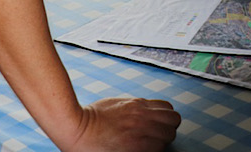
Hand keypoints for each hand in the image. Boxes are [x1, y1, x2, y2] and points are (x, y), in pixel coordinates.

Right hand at [64, 98, 179, 151]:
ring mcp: (141, 135)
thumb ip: (134, 107)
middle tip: (155, 136)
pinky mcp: (137, 150)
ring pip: (167, 138)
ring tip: (146, 145)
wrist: (77, 129)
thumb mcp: (116, 104)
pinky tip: (140, 150)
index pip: (169, 109)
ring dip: (160, 142)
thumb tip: (145, 111)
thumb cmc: (91, 118)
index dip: (165, 118)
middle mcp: (144, 118)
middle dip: (167, 130)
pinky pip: (156, 150)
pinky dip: (151, 150)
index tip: (158, 125)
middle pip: (173, 122)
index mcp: (139, 106)